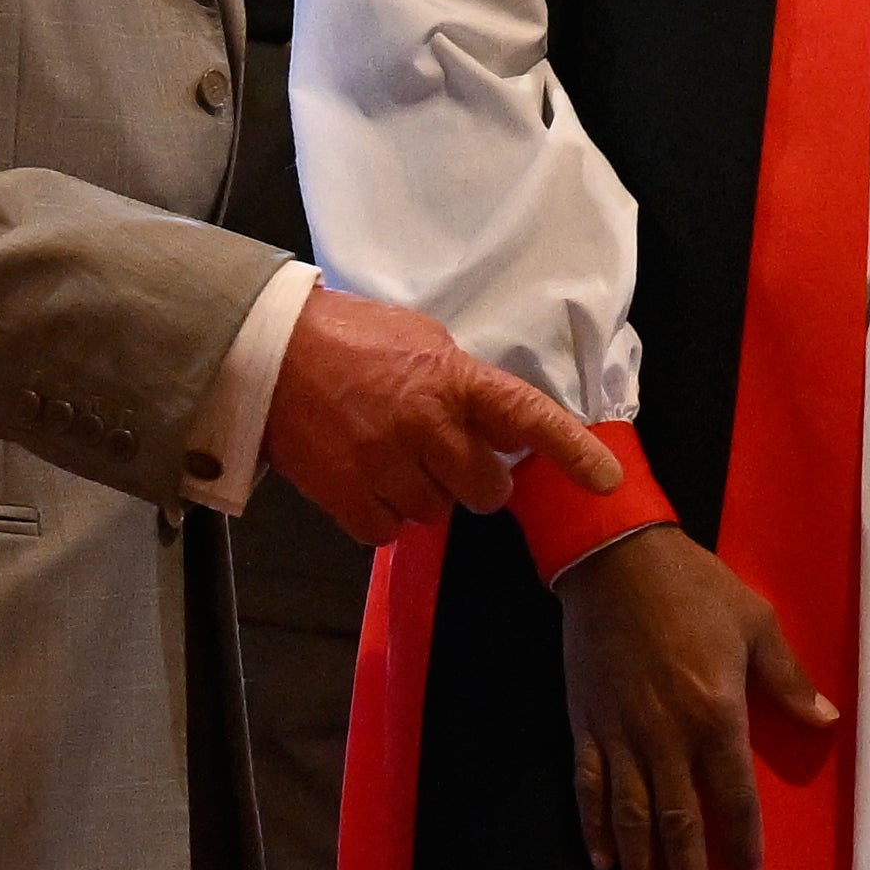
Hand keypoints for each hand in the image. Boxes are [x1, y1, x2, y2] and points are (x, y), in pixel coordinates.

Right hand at [264, 283, 623, 543]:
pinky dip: (381, 515)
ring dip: (422, 495)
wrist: (264, 352)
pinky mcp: (346, 495)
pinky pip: (388, 531)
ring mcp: (386, 464)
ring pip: (436, 513)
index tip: (605, 481)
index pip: (527, 417)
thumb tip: (489, 418)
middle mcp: (426, 425)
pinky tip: (365, 481)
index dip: (571, 452)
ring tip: (390, 457)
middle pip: (486, 489)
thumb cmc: (347, 338)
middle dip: (474, 480)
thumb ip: (459, 380)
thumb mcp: (419, 339)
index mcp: (452, 379)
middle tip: (446, 458)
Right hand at [560, 523, 835, 869]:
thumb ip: (789, 681)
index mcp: (715, 714)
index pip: (732, 797)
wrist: (614, 559)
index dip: (741, 845)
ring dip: (641, 869)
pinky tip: (602, 864)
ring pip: (629, 817)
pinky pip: (587, 787)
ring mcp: (619, 734)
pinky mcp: (584, 725)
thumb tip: (828, 722)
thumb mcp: (757, 624)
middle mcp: (665, 736)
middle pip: (678, 822)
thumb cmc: (695, 588)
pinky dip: (593, 828)